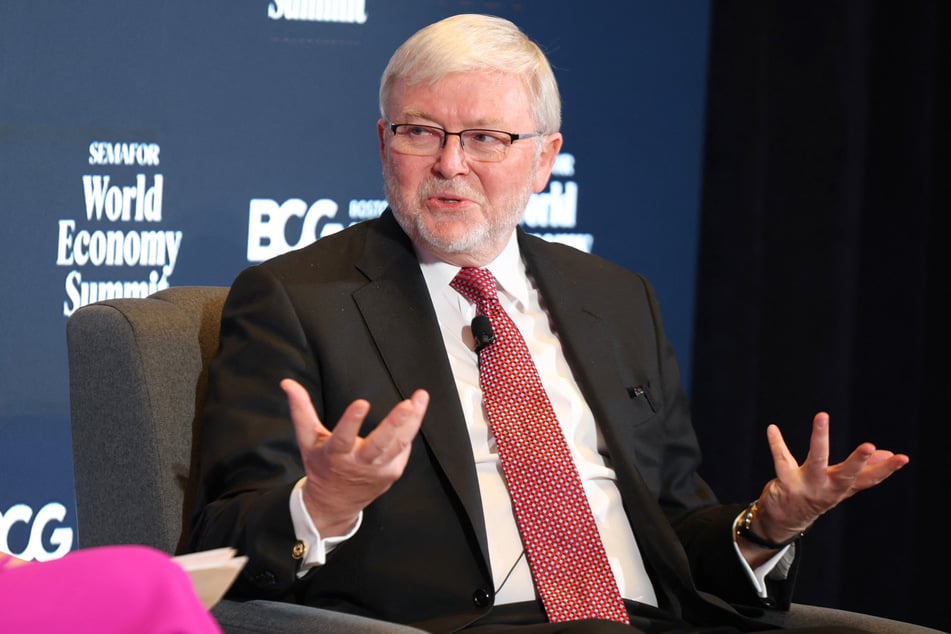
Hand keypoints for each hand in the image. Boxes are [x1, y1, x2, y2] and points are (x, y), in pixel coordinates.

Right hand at [281, 378, 428, 537]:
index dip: (351, 421)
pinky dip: (411, 429)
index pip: (343, 437)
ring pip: (398, 445)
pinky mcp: (392, 472)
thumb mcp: (307, 439)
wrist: (335, 502)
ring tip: (420, 398)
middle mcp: (359, 464)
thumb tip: (287, 383)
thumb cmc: (322, 465)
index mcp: (335, 455)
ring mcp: (379, 470)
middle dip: (394, 424)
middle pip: (380, 445)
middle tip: (407, 405)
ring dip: (412, 422)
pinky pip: (404, 448)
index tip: (361, 403)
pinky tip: (418, 410)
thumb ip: (301, 410)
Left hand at [748, 412, 908, 548]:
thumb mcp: (841, 485)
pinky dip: (776, 443)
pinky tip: (772, 428)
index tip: (902, 458)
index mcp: (843, 487)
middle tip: (870, 445)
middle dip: (858, 460)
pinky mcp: (786, 483)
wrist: (785, 521)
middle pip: (847, 474)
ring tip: (822, 416)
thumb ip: (863, 469)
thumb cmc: (817, 496)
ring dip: (820, 438)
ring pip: (816, 460)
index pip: (869, 479)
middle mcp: (828, 488)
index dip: (886, 469)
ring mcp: (807, 486)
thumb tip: (887, 453)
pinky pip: (781, 459)